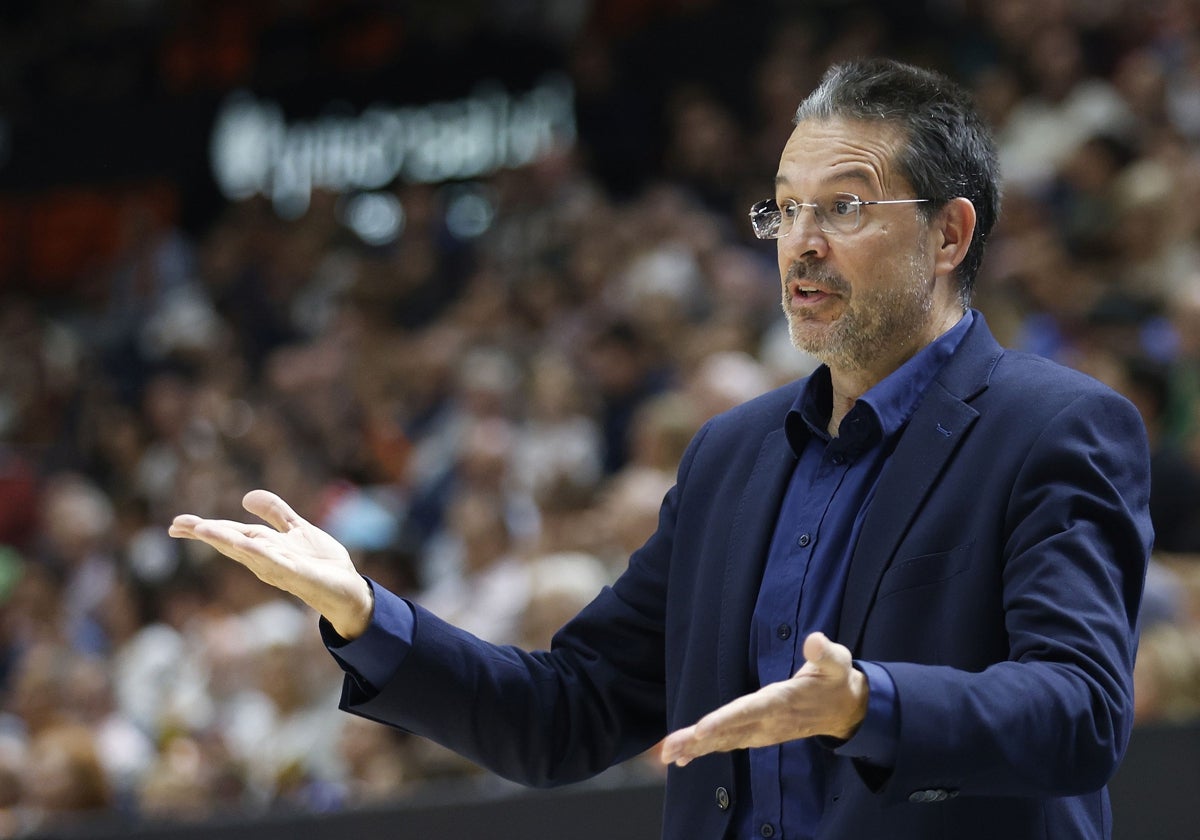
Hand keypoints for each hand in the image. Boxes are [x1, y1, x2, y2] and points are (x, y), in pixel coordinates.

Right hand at [168, 489, 373, 639]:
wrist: (348, 587)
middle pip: (231, 542)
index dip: (204, 528)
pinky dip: (259, 553)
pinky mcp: (297, 574)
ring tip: (201, 529)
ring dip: (225, 540)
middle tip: (177, 524)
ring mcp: (279, 567)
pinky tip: (244, 544)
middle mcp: (265, 559)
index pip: (230, 534)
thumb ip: (274, 513)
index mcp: (263, 547)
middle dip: (206, 533)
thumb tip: (245, 496)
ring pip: (248, 551)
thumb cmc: (320, 562)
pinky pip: (275, 561)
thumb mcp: (296, 528)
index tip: (176, 523)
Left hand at [660, 632, 867, 766]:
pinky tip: (682, 757)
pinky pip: (728, 743)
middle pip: (729, 732)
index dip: (725, 720)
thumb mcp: (837, 663)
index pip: (750, 711)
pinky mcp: (758, 735)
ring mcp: (762, 732)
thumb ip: (825, 653)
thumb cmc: (835, 681)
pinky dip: (705, 749)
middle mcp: (768, 722)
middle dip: (698, 740)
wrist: (844, 711)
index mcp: (782, 702)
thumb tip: (815, 640)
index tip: (701, 730)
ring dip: (695, 747)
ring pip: (724, 741)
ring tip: (668, 754)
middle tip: (668, 749)